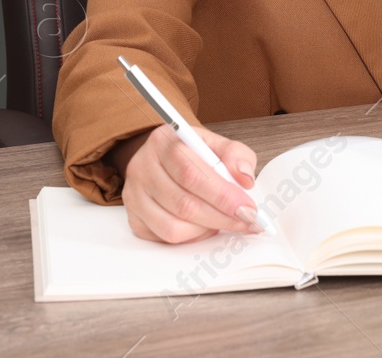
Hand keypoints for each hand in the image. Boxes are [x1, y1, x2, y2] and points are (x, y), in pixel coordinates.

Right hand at [115, 124, 262, 243]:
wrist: (163, 159)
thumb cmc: (192, 153)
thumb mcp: (216, 145)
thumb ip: (236, 156)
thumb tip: (245, 178)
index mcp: (164, 142)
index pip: (192, 174)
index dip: (223, 195)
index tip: (247, 207)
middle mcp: (143, 168)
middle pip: (184, 204)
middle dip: (222, 217)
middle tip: (246, 220)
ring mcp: (134, 195)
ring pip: (173, 227)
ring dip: (206, 229)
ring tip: (222, 220)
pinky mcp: (134, 218)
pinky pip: (164, 239)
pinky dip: (191, 237)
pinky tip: (203, 225)